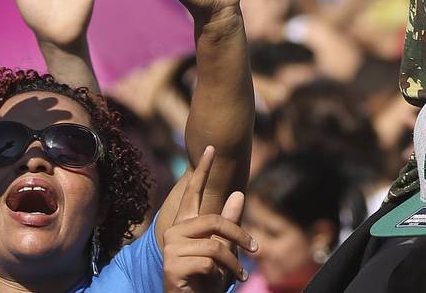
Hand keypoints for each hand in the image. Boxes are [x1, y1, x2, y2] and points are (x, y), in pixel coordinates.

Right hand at [163, 145, 254, 292]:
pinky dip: (220, 274)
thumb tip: (238, 194)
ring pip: (214, 245)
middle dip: (239, 235)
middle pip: (214, 220)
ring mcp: (171, 248)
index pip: (193, 192)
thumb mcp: (222, 250)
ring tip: (238, 275)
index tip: (212, 147)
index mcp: (184, 224)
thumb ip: (228, 224)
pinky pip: (208, 261)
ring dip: (232, 262)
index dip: (203, 170)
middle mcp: (174, 232)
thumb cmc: (205, 279)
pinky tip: (213, 283)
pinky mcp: (172, 265)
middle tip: (255, 249)